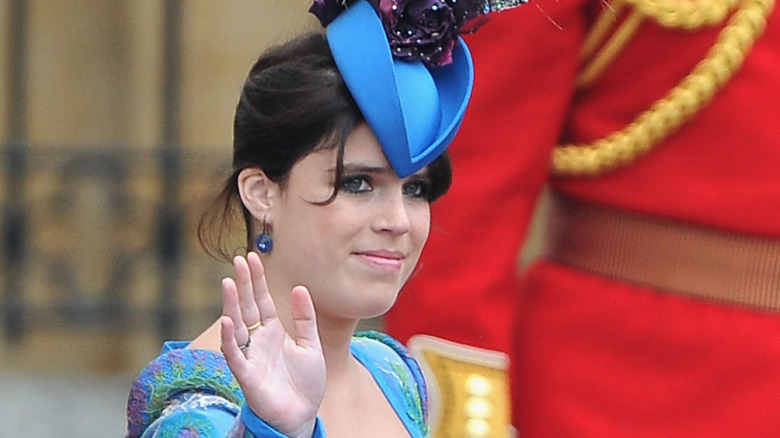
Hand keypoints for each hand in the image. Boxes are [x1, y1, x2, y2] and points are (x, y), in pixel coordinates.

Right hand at [220, 252, 325, 437]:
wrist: (303, 415)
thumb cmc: (305, 383)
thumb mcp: (311, 344)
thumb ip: (304, 318)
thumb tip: (299, 288)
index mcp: (273, 332)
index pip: (261, 300)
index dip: (256, 280)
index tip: (251, 257)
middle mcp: (258, 341)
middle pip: (247, 307)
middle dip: (243, 284)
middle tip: (238, 259)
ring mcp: (250, 356)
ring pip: (237, 326)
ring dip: (231, 305)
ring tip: (229, 282)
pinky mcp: (247, 375)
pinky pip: (235, 355)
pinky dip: (230, 339)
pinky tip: (228, 321)